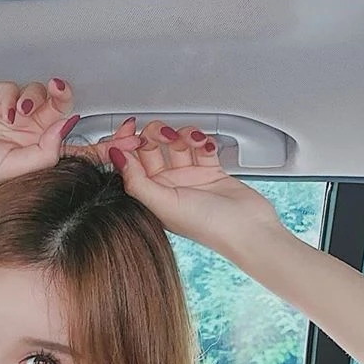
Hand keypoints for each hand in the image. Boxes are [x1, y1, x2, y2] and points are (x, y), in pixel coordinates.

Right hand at [0, 77, 144, 191]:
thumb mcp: (13, 169)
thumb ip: (45, 152)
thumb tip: (69, 127)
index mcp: (39, 158)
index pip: (79, 149)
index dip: (105, 143)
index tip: (130, 139)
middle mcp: (32, 137)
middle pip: (66, 115)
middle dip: (71, 105)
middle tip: (67, 99)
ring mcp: (18, 116)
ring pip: (46, 97)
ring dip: (40, 99)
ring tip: (22, 113)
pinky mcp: (1, 96)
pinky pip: (22, 87)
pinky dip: (18, 96)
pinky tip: (7, 110)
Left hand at [107, 122, 281, 252]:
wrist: (248, 229)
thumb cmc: (208, 227)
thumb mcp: (164, 204)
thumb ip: (136, 181)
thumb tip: (115, 156)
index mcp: (150, 197)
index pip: (129, 164)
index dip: (127, 146)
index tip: (130, 134)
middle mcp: (166, 187)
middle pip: (151, 148)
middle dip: (156, 135)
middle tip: (166, 134)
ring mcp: (187, 178)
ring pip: (176, 144)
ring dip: (183, 135)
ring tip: (193, 141)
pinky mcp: (208, 171)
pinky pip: (199, 146)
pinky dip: (202, 141)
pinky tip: (206, 146)